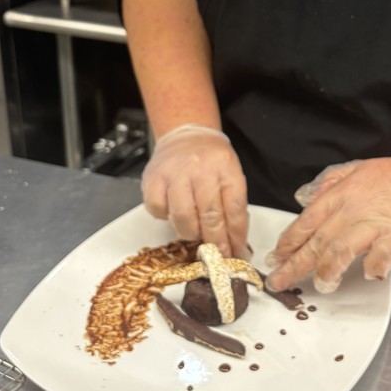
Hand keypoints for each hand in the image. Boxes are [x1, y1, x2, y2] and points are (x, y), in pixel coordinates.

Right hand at [141, 124, 248, 257]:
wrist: (186, 135)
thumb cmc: (211, 160)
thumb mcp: (231, 175)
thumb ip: (233, 206)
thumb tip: (236, 244)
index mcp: (225, 168)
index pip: (234, 208)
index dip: (236, 236)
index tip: (237, 253)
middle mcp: (200, 169)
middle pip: (210, 216)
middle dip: (216, 243)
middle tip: (219, 256)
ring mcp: (175, 173)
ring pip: (182, 217)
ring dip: (191, 233)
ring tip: (195, 232)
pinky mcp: (153, 179)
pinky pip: (158, 210)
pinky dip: (166, 218)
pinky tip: (174, 212)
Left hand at [266, 154, 390, 292]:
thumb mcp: (358, 170)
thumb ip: (330, 183)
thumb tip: (305, 197)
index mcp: (340, 195)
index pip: (306, 222)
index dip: (288, 243)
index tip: (276, 258)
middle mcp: (352, 211)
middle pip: (315, 242)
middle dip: (293, 265)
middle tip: (278, 281)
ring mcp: (374, 225)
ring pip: (339, 252)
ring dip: (326, 272)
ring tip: (321, 285)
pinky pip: (379, 258)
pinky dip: (371, 268)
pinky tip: (367, 274)